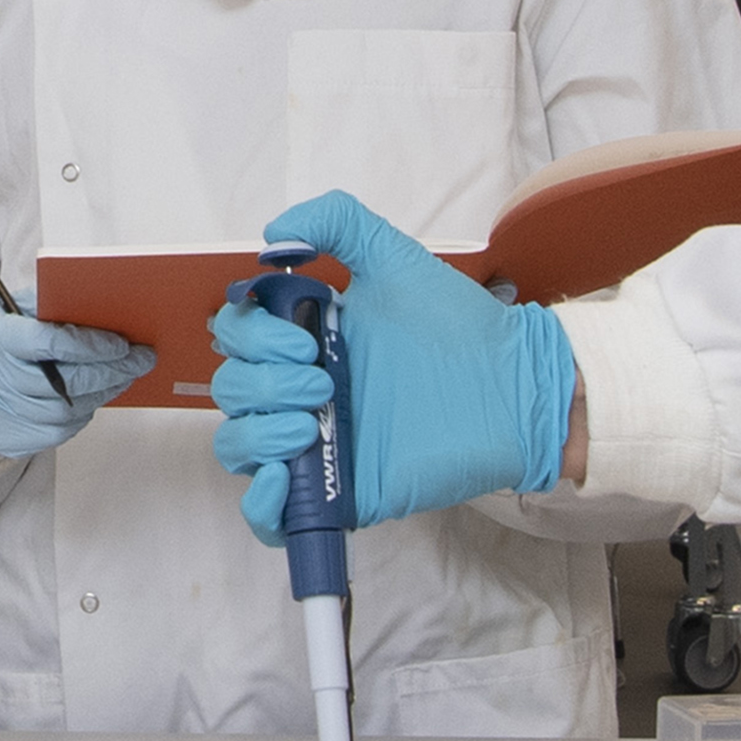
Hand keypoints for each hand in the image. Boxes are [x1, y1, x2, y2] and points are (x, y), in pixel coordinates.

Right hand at [0, 307, 149, 459]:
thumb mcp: (10, 307)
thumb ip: (48, 303)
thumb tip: (102, 306)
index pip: (48, 343)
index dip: (90, 345)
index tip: (122, 344)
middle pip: (66, 382)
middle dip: (111, 371)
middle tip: (140, 361)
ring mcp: (1, 414)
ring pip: (68, 411)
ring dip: (102, 393)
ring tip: (121, 376)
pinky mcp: (9, 438)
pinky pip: (59, 432)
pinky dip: (82, 414)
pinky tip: (90, 396)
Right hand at [204, 188, 577, 537]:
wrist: (508, 387)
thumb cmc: (458, 327)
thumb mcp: (393, 257)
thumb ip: (336, 222)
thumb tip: (275, 232)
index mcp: (305, 341)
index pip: (235, 339)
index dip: (251, 337)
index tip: (304, 336)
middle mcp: (302, 393)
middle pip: (231, 391)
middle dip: (264, 382)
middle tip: (324, 377)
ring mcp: (316, 446)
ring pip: (236, 447)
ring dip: (257, 433)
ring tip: (312, 420)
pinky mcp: (338, 495)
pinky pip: (270, 518)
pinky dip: (260, 504)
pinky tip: (282, 477)